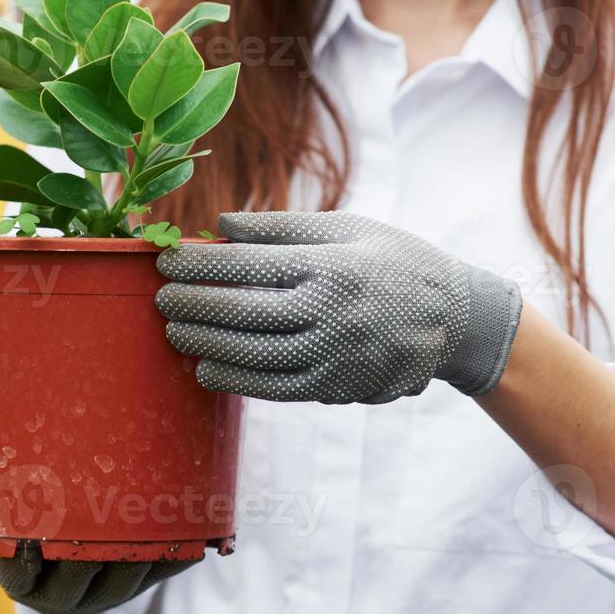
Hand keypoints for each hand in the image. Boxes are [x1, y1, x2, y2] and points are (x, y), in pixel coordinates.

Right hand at [0, 424, 196, 613]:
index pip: (18, 582)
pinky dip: (177, 545)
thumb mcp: (12, 483)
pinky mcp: (155, 577)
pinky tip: (185, 518)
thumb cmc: (45, 499)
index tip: (30, 540)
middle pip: (76, 588)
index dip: (24, 566)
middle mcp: (70, 595)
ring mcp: (113, 592)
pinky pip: (169, 567)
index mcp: (28, 577)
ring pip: (126, 583)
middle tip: (95, 524)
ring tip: (142, 515)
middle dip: (85, 560)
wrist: (106, 514)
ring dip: (134, 554)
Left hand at [155, 211, 523, 403]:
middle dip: (193, 306)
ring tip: (174, 334)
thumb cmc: (394, 260)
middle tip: (159, 300)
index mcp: (332, 266)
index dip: (200, 265)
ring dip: (207, 346)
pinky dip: (237, 381)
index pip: (249, 266)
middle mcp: (332, 314)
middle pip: (244, 312)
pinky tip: (209, 370)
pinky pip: (277, 388)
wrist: (454, 318)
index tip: (166, 261)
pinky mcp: (339, 388)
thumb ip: (282, 228)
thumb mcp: (348, 228)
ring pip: (255, 356)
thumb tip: (221, 225)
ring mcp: (336, 356)